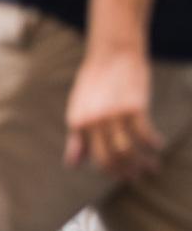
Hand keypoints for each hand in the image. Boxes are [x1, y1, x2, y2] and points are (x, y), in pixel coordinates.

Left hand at [65, 50, 162, 180]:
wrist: (112, 53)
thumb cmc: (95, 82)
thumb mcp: (78, 108)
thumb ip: (76, 138)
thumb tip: (72, 166)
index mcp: (78, 122)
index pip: (97, 158)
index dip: (111, 171)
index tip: (122, 175)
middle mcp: (94, 121)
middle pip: (113, 158)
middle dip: (126, 172)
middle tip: (137, 176)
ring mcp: (114, 115)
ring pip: (128, 150)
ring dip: (142, 163)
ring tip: (151, 167)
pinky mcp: (134, 107)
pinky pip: (145, 134)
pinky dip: (153, 144)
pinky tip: (158, 145)